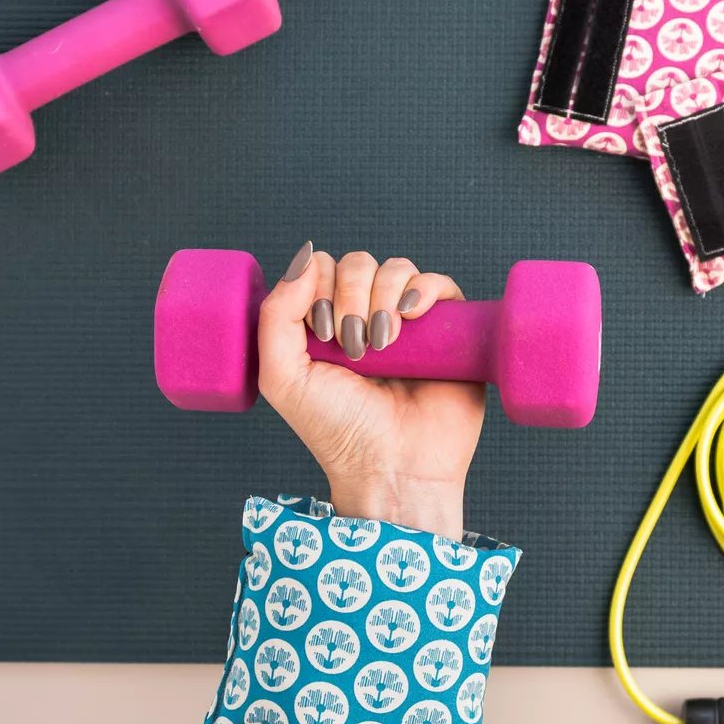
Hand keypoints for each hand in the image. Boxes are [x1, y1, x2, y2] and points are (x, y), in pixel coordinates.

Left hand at [256, 242, 484, 535]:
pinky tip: (412, 317)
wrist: (392, 467)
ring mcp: (409, 324)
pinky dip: (424, 289)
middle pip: (358, 264)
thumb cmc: (337, 432)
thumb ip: (276, 315)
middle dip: (352, 296)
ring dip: (385, 297)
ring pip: (397, 269)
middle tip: (355, 347)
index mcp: (326, 324)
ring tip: (384, 344)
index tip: (323, 335)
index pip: (322, 269)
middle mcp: (366, 317)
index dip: (320, 289)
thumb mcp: (283, 377)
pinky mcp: (447, 332)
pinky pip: (440, 284)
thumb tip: (306, 257)